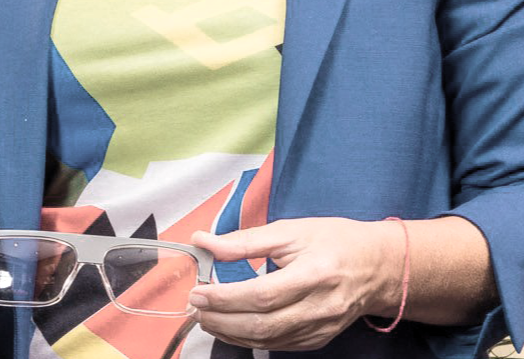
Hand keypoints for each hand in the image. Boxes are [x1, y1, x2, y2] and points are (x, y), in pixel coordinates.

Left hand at [189, 218, 399, 351]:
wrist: (377, 266)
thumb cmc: (335, 241)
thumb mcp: (291, 230)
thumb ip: (247, 240)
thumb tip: (206, 241)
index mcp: (314, 273)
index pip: (261, 294)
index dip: (226, 296)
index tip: (199, 290)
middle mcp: (319, 307)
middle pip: (261, 324)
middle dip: (221, 318)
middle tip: (196, 306)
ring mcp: (319, 329)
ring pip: (267, 340)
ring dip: (230, 331)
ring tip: (207, 317)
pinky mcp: (317, 340)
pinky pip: (278, 345)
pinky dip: (249, 338)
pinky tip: (232, 326)